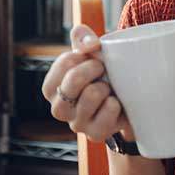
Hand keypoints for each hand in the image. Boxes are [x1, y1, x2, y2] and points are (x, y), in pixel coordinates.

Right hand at [41, 24, 135, 142]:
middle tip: (102, 68)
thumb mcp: (90, 53)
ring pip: (91, 95)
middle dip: (93, 68)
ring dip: (105, 86)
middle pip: (73, 80)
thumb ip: (83, 39)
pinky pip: (109, 111)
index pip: (62, 64)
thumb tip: (89, 45)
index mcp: (52, 88)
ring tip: (107, 88)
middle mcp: (59, 108)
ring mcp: (76, 124)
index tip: (88, 57)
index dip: (79, 56)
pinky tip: (115, 103)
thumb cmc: (100, 74)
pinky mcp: (95, 134)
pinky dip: (116, 103)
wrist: (123, 101)